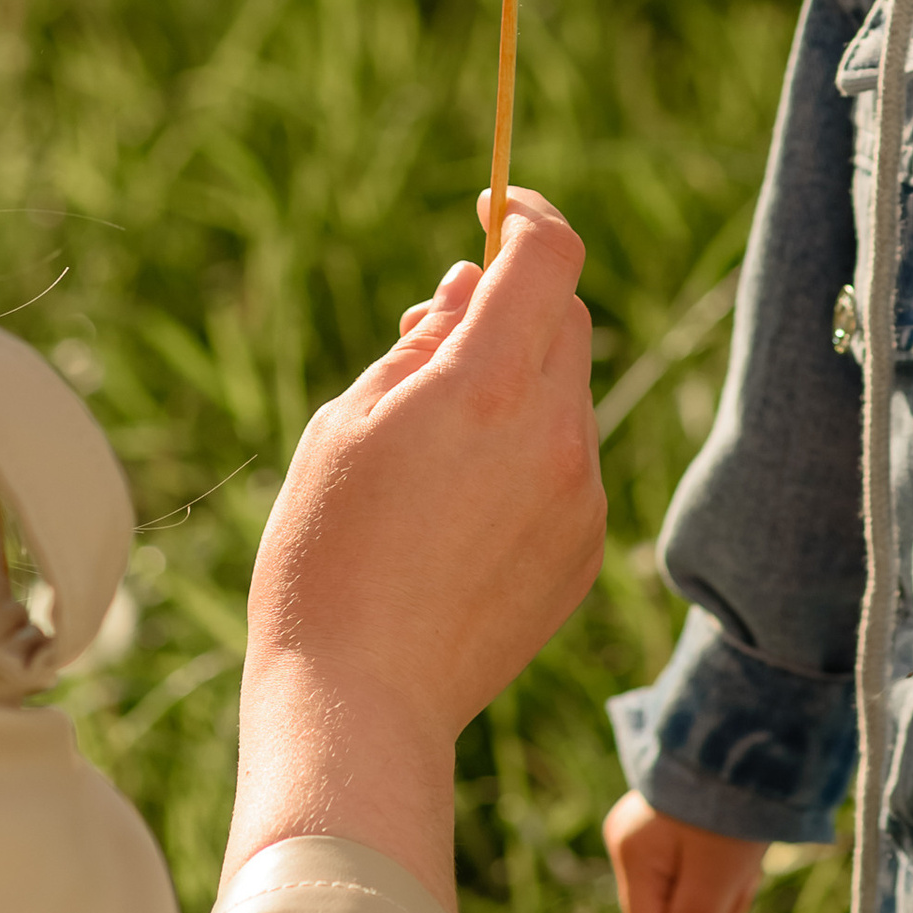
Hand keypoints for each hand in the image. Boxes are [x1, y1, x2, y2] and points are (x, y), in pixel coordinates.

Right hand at [223, 190, 604, 911]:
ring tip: (431, 456)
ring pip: (566, 397)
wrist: (361, 707)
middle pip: (566, 321)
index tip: (493, 206)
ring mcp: (581, 496)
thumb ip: (419, 347)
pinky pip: (568, 467)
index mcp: (485, 390)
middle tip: (436, 340)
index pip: (548, 258)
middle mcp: (554, 434)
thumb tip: (470, 289)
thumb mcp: (344, 427)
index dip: (525, 215)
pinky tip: (457, 519)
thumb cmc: (325, 560)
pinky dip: (528, 458)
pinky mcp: (587, 550)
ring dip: (517, 390)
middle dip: (514, 309)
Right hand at [603, 798, 778, 912]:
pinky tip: (751, 852)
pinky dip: (732, 871)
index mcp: (633, 857)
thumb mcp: (716, 871)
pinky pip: (707, 867)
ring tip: (755, 863)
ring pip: (696, 894)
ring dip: (731, 894)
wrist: (751, 726)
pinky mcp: (686, 822)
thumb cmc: (730, 799)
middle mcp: (637, 846)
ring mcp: (659, 832)